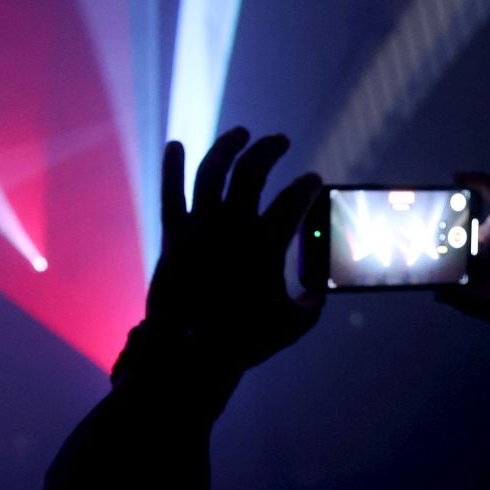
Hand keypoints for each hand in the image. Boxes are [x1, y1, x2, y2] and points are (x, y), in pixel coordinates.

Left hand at [113, 128, 323, 409]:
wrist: (186, 354)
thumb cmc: (242, 341)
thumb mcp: (290, 326)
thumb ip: (310, 304)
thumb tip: (318, 292)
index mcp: (265, 244)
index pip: (294, 200)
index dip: (307, 186)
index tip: (313, 181)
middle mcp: (231, 226)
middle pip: (252, 171)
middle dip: (269, 149)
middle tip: (280, 141)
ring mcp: (198, 227)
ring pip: (212, 171)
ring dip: (227, 146)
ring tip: (241, 134)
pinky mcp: (172, 236)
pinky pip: (171, 194)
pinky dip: (172, 167)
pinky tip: (175, 145)